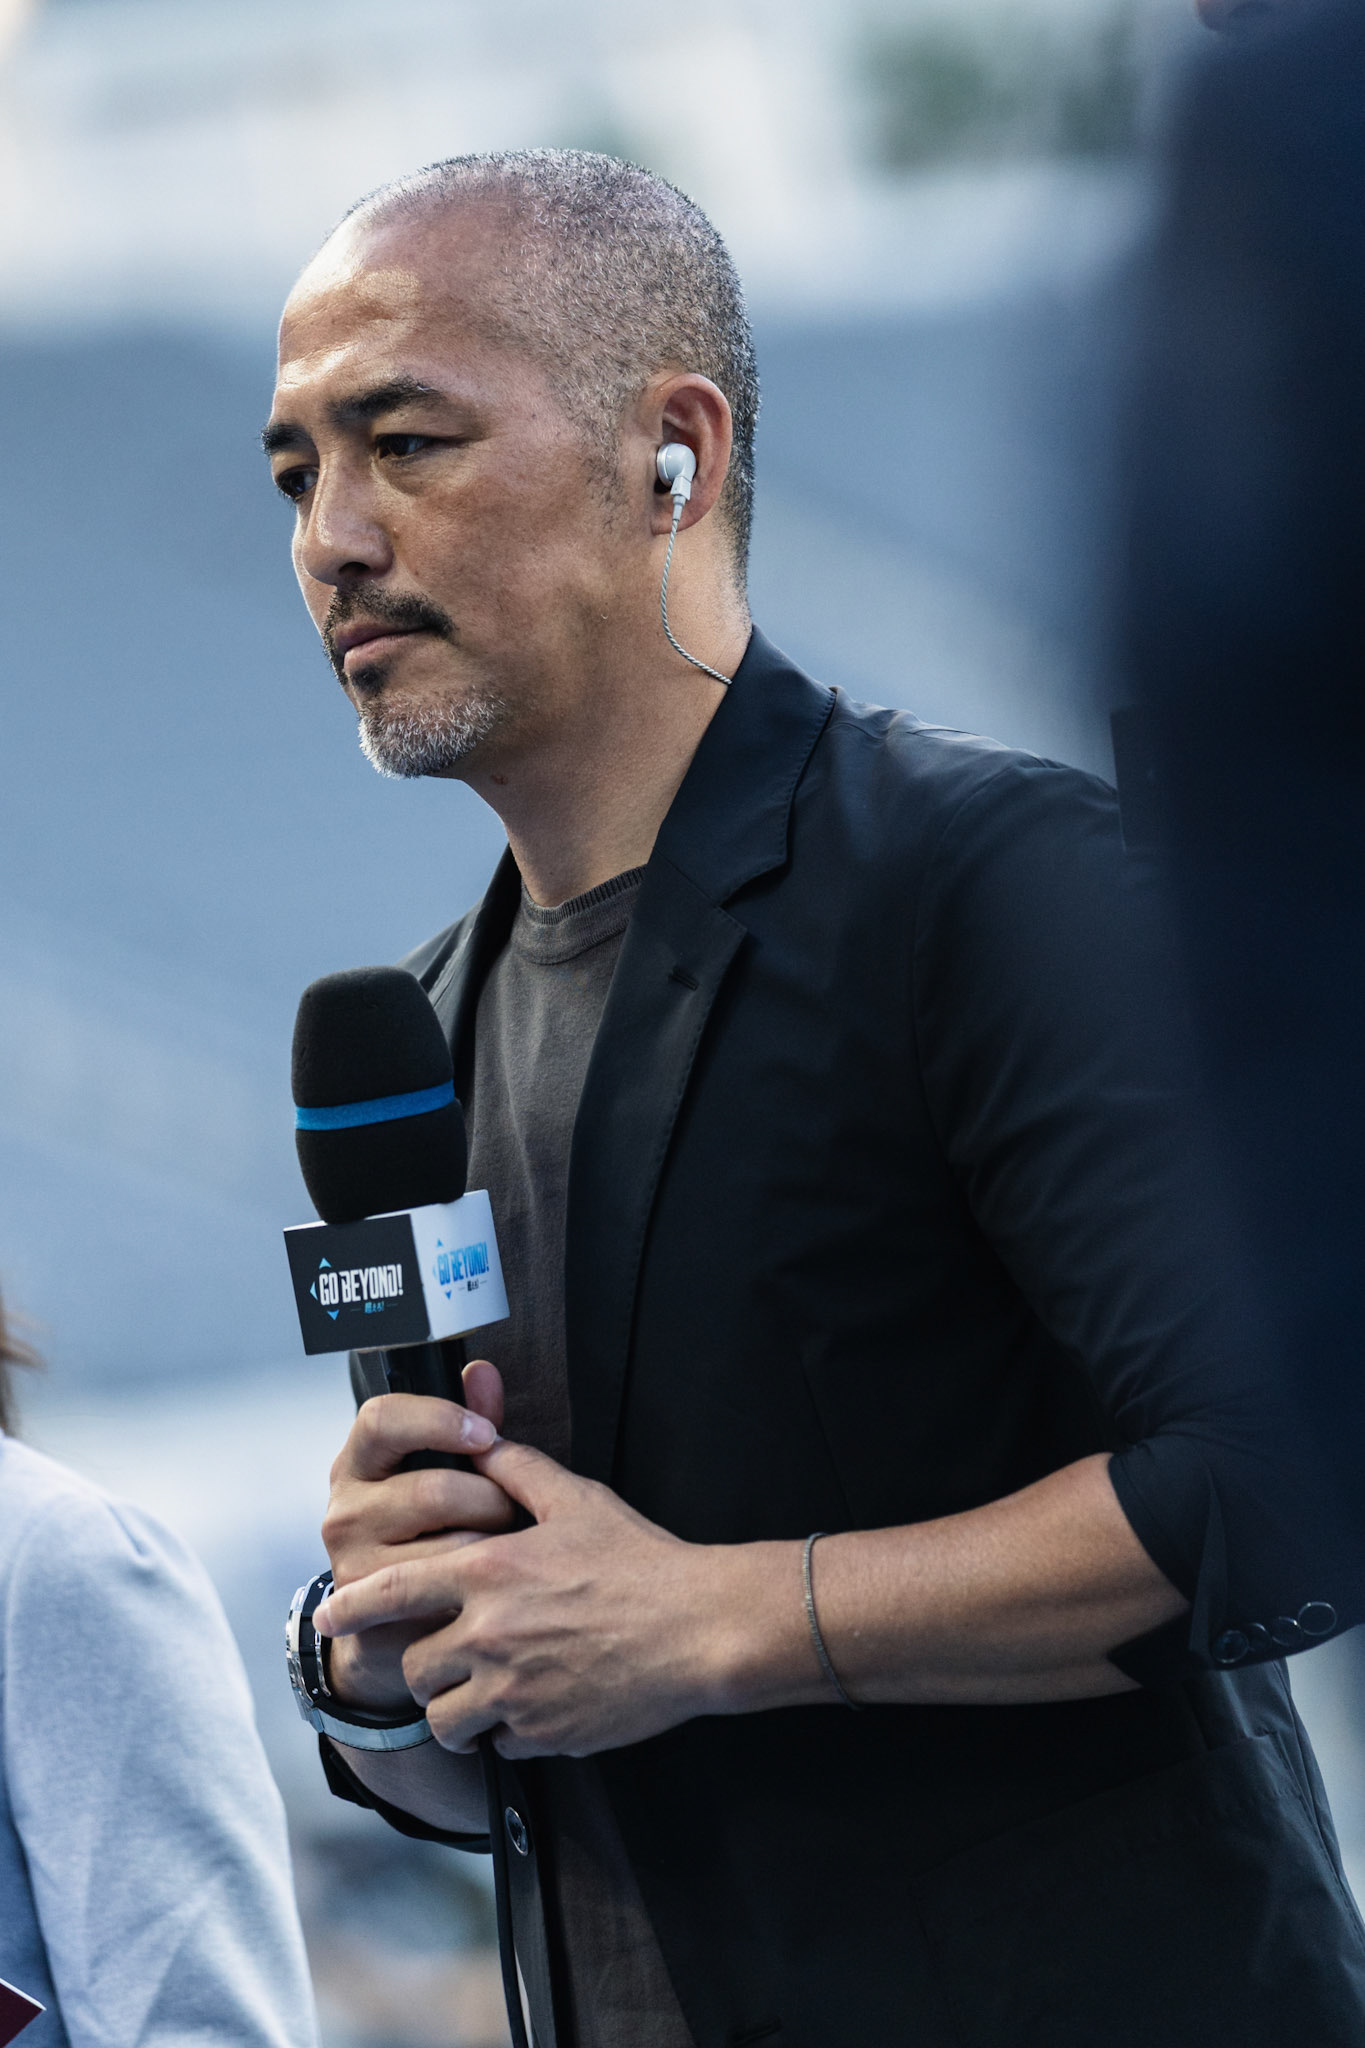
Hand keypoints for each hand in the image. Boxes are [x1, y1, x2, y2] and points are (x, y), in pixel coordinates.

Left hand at [314, 1439, 800, 1756]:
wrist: (699, 1629)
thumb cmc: (641, 1560)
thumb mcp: (577, 1500)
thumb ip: (518, 1472)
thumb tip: (481, 1443)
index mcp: (488, 1572)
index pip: (392, 1591)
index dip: (353, 1607)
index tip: (329, 1616)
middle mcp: (489, 1635)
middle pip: (415, 1668)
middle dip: (426, 1667)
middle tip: (450, 1661)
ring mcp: (514, 1692)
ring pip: (446, 1721)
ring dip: (456, 1712)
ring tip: (482, 1698)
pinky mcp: (543, 1734)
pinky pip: (499, 1745)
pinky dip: (507, 1733)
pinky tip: (536, 1708)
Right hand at [320, 1361, 519, 1712]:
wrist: (387, 1619)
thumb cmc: (423, 1528)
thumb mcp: (437, 1468)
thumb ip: (464, 1419)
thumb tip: (482, 1373)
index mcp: (357, 1464)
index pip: (381, 1419)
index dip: (441, 1419)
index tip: (486, 1433)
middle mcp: (345, 1512)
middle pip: (433, 1489)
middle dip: (489, 1498)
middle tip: (509, 1509)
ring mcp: (355, 1566)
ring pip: (450, 1546)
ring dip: (492, 1547)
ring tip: (501, 1549)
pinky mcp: (376, 1616)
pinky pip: (450, 1595)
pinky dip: (482, 1589)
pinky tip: (487, 1587)